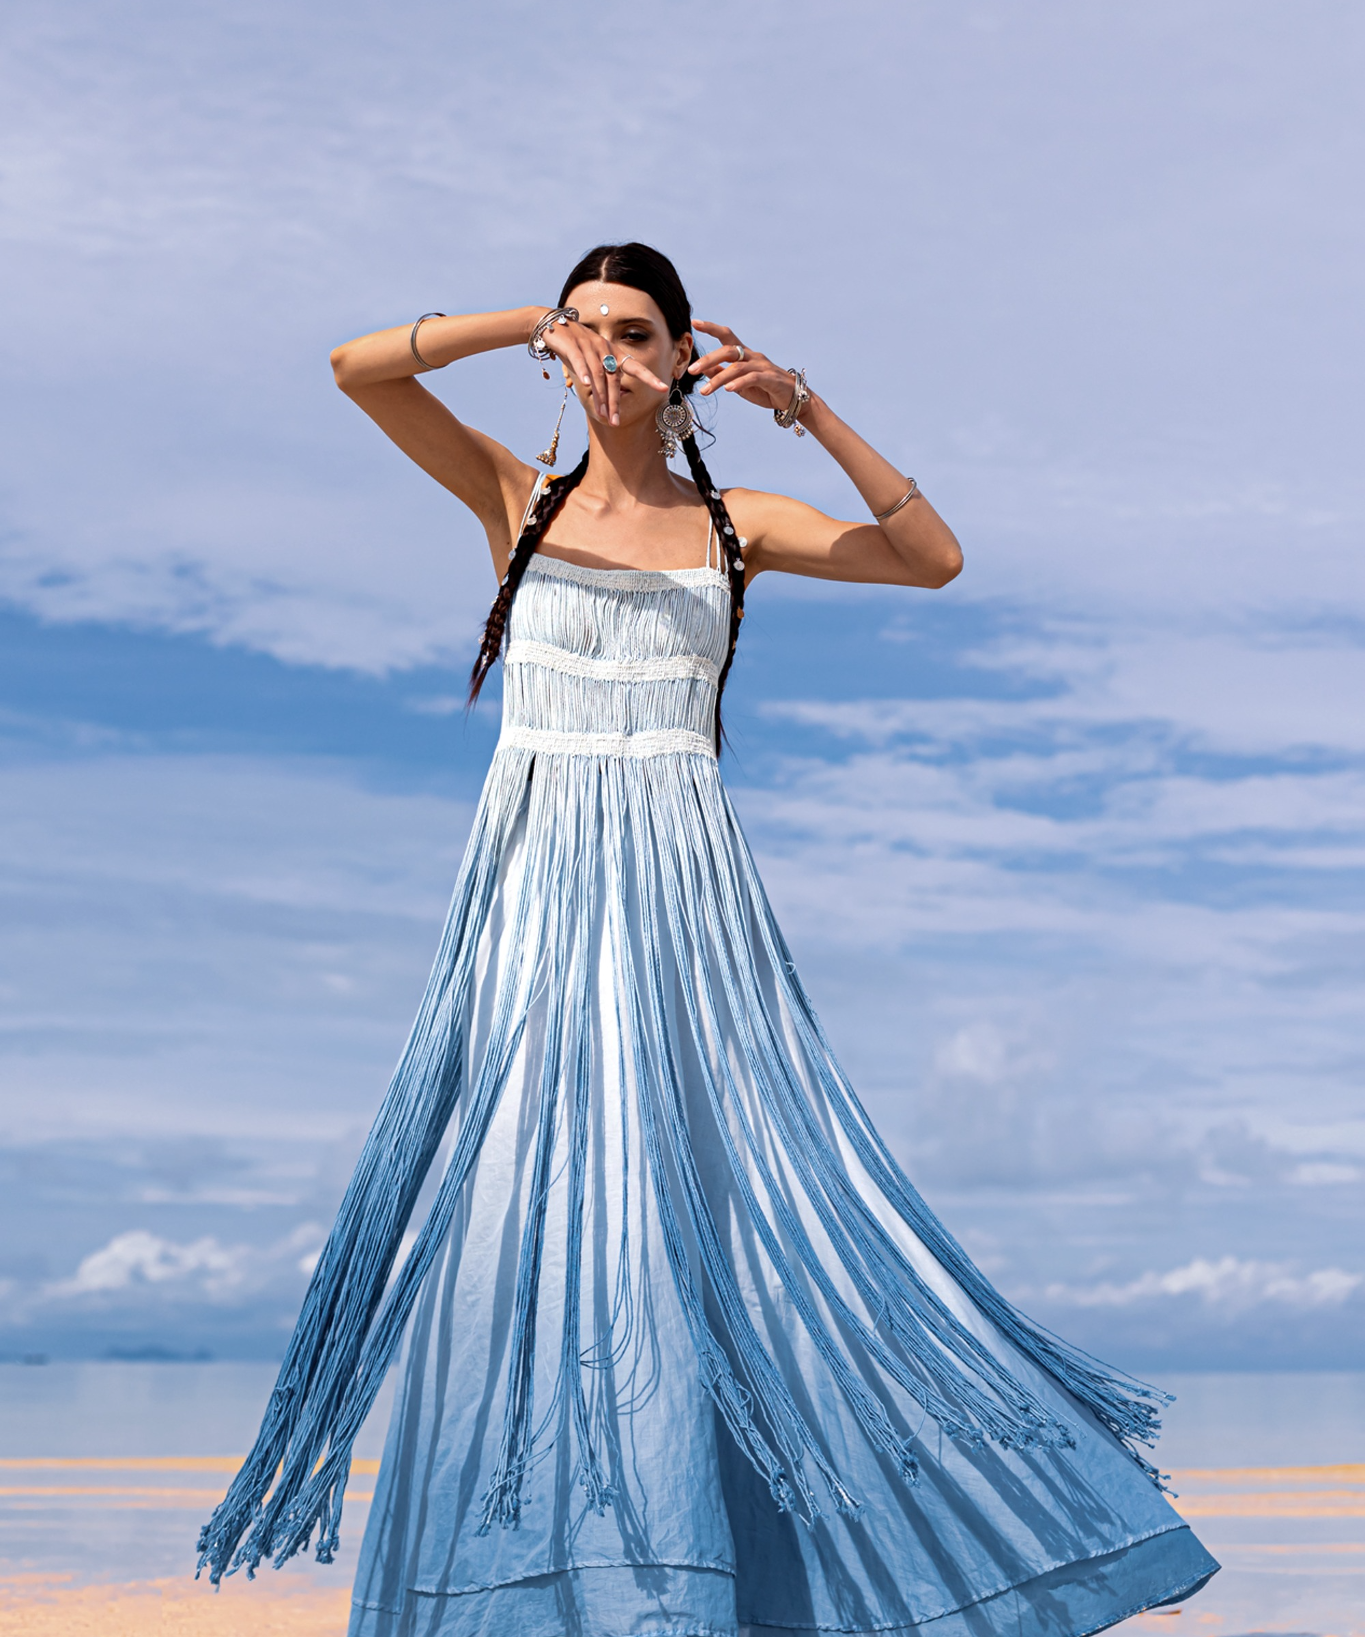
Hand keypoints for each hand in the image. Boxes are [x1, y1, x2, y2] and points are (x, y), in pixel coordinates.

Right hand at [540, 316, 668, 425]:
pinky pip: (580, 361)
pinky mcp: (573, 345)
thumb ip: (602, 378)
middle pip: (613, 379)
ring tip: (602, 414)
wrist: (553, 325)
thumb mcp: (592, 361)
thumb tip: (608, 402)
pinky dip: (584, 373)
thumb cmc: (576, 347)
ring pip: (598, 374)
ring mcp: (589, 346)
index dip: (649, 377)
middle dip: (615, 402)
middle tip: (616, 422)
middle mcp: (604, 349)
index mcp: (613, 353)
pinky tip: (586, 385)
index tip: (664, 388)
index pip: (635, 367)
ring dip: (601, 396)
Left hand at [688, 320, 803, 417]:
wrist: (792, 398)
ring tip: (704, 391)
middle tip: (692, 370)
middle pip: (728, 350)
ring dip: (718, 379)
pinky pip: (752, 378)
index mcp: (744, 354)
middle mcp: (752, 356)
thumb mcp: (739, 383)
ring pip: (736, 367)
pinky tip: (727, 390)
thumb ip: (723, 374)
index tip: (694, 323)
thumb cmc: (764, 389)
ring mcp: (762, 366)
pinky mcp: (769, 379)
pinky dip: (738, 383)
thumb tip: (704, 369)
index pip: (726, 336)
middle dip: (708, 359)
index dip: (711, 327)